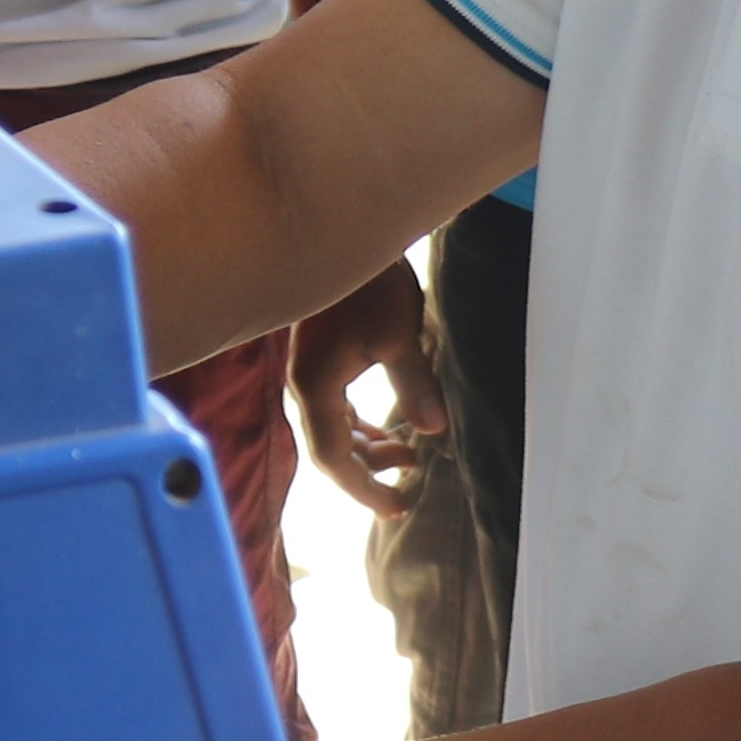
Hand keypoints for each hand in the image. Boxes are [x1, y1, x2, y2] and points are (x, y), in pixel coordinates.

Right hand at [285, 259, 442, 518]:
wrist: (341, 234)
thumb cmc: (370, 284)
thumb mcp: (399, 336)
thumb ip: (415, 385)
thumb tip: (435, 430)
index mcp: (316, 386)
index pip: (334, 457)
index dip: (364, 487)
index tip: (396, 506)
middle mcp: (304, 385)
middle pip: (330, 449)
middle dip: (366, 475)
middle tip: (404, 495)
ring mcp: (307, 373)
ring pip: (333, 430)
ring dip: (367, 449)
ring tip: (408, 458)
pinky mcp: (317, 360)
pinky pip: (334, 409)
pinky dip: (360, 427)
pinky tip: (388, 431)